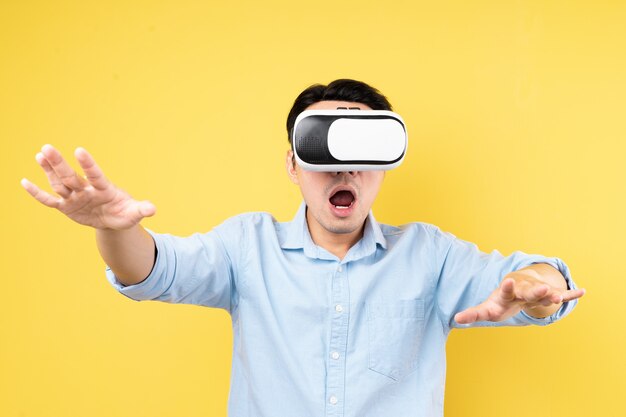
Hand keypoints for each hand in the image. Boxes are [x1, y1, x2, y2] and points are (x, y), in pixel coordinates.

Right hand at [21, 144, 155, 229]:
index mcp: (104, 188)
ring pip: (59, 183)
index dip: (88, 164)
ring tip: (39, 155)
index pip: (95, 174)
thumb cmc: (125, 212)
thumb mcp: (134, 213)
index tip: (79, 151)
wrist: (114, 219)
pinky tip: (24, 182)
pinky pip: (50, 200)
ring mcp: (75, 197)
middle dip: (59, 163)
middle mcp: (87, 189)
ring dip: (48, 171)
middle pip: (71, 176)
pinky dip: (38, 193)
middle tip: (47, 147)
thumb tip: (152, 209)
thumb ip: (141, 209)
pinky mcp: (67, 207)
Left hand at [454, 271, 584, 324]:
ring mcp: (536, 291)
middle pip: (528, 291)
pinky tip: (582, 292)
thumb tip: (455, 318)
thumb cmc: (499, 302)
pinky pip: (560, 294)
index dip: (508, 288)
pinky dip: (570, 294)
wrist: (516, 286)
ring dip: (552, 294)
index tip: (509, 281)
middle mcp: (522, 291)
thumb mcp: (486, 309)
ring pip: (544, 292)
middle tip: (545, 290)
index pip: (505, 291)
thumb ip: (471, 314)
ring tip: (560, 296)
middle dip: (536, 291)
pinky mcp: (547, 293)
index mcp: (505, 294)